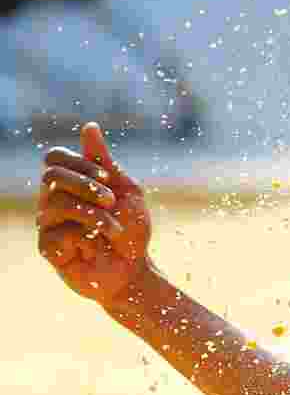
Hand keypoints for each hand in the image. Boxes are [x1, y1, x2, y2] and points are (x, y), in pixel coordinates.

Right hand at [37, 122, 152, 307]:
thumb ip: (105, 162)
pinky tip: (99, 244)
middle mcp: (53, 200)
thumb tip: (89, 127)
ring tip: (113, 227)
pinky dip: (86, 234)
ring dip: (93, 212)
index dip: (79, 162)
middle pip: (51, 175)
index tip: (106, 176)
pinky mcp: (48, 248)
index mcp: (70, 184)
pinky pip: (58, 231)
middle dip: (86, 184)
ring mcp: (48, 224)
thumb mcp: (125, 190)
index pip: (53, 157)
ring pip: (55, 202)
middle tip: (111, 200)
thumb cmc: (132, 229)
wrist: (135, 268)